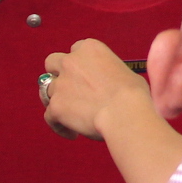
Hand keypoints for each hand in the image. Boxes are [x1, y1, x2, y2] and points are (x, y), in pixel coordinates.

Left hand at [39, 38, 155, 139]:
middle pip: (52, 63)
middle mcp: (71, 62)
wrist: (124, 112)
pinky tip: (72, 134)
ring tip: (69, 115)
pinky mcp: (56, 106)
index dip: (79, 63)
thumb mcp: (125, 71)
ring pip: (48, 91)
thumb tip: (110, 84)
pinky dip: (59, 125)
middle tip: (68, 88)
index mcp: (89, 48)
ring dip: (57, 101)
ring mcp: (61, 84)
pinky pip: (49, 116)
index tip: (85, 75)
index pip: (76, 49)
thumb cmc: (133, 94)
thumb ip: (109, 73)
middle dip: (57, 74)